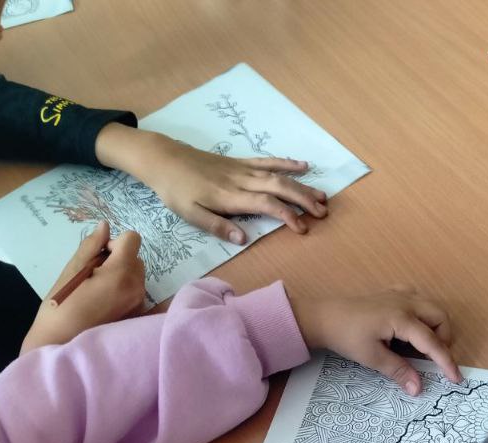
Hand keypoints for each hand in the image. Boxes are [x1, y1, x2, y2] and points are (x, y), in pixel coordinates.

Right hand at [21, 222, 145, 353]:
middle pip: (135, 258)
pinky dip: (123, 291)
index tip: (98, 257)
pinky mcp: (137, 316)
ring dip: (120, 275)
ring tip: (97, 292)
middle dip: (117, 260)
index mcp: (121, 273)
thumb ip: (91, 246)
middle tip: (93, 276)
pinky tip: (103, 304)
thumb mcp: (72, 271)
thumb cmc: (61, 306)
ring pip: (136, 275)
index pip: (133, 239)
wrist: (60, 344)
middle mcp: (136, 287)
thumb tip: (105, 226)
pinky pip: (135, 292)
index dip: (114, 243)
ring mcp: (139, 304)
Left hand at [94, 124, 328, 242]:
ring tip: (322, 196)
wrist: (164, 159)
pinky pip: (268, 162)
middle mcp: (242, 181)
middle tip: (323, 213)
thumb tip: (244, 239)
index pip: (267, 204)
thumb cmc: (175, 191)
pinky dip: (287, 163)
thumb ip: (218, 226)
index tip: (303, 229)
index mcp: (230, 197)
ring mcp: (242, 169)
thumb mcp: (190, 215)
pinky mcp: (240, 162)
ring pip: (278, 175)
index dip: (287, 215)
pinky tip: (304, 166)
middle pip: (279, 187)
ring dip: (302, 185)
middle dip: (304, 200)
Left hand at [291, 287, 461, 394]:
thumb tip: (418, 389)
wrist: (324, 316)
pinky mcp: (393, 293)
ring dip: (434, 327)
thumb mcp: (372, 358)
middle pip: (440, 318)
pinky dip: (422, 315)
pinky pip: (419, 300)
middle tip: (431, 360)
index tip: (456, 378)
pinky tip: (409, 328)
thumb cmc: (346, 336)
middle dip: (443, 340)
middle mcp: (407, 302)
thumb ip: (398, 371)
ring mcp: (400, 294)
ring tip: (419, 347)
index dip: (446, 362)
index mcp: (402, 318)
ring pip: (432, 308)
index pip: (433, 342)